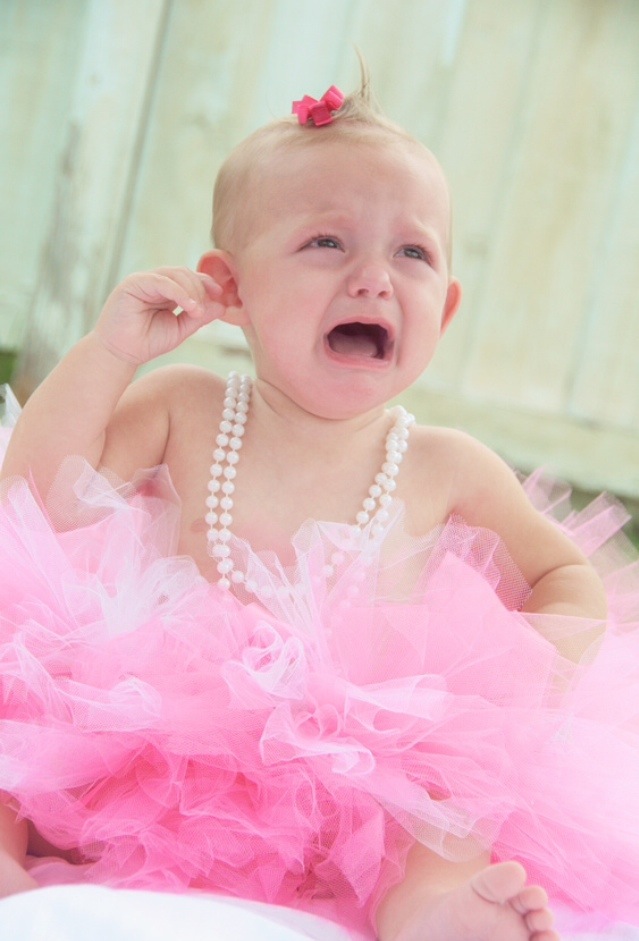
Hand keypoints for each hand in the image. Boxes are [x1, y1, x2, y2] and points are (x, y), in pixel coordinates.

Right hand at [93, 267, 225, 364]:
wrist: (122, 353)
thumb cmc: (147, 342)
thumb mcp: (180, 329)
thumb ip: (199, 317)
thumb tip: (222, 306)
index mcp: (166, 291)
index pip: (190, 278)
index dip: (206, 283)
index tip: (221, 294)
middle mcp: (155, 282)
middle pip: (185, 274)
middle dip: (200, 289)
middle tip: (205, 310)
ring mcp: (144, 280)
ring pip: (175, 274)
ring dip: (192, 291)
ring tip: (197, 311)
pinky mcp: (133, 283)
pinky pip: (161, 281)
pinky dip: (178, 292)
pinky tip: (189, 306)